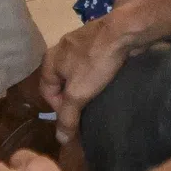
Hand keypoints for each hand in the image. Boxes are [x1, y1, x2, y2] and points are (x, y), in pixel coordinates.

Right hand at [38, 10, 138, 144]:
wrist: (124, 30)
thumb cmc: (95, 62)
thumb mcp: (78, 93)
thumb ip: (67, 117)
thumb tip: (60, 139)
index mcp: (50, 59)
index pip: (47, 92)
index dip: (58, 108)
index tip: (74, 117)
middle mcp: (62, 47)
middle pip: (62, 81)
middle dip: (72, 96)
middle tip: (86, 107)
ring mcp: (80, 40)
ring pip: (78, 70)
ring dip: (85, 84)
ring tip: (98, 95)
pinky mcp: (98, 38)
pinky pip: (92, 61)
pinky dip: (97, 72)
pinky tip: (108, 78)